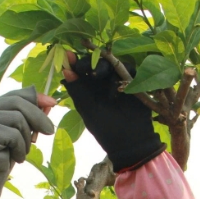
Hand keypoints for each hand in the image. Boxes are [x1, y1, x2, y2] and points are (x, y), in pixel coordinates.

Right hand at [0, 86, 55, 198]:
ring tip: (21, 153)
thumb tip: (49, 103)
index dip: (35, 97)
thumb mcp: (19, 135)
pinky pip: (13, 136)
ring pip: (17, 120)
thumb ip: (28, 118)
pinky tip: (14, 159)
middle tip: (50, 131)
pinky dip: (20, 150)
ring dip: (27, 139)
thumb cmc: (2, 159)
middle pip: (17, 104)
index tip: (53, 103)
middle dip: (38, 117)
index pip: (14, 95)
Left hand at [62, 51, 164, 171]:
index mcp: (89, 87)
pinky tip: (116, 86)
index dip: (75, 62)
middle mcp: (103, 81)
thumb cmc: (106, 129)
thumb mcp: (88, 110)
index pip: (81, 69)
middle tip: (86, 69)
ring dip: (104, 67)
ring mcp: (119, 79)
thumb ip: (77, 91)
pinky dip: (121, 73)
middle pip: (96, 61)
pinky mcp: (134, 81)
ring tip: (98, 76)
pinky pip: (128, 69)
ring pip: (112, 62)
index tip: (69, 57)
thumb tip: (65, 72)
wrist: (130, 142)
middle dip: (90, 62)